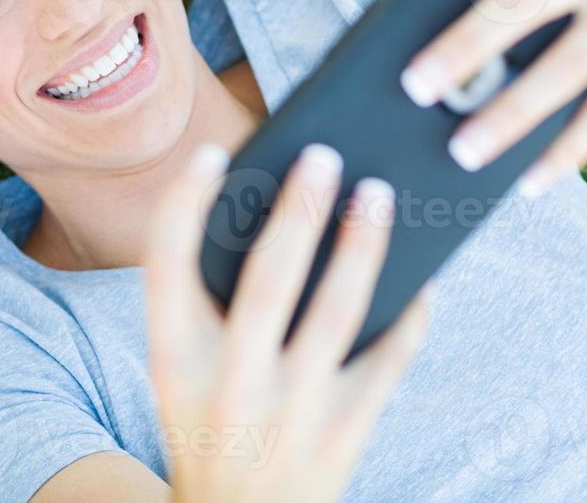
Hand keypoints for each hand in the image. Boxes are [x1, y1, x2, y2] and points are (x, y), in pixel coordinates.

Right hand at [144, 142, 432, 502]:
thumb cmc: (212, 425)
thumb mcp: (185, 375)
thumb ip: (209, 309)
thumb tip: (282, 215)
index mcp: (173, 361)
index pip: (166, 264)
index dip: (185, 202)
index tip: (212, 154)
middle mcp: (230, 384)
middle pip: (269, 276)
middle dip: (299, 208)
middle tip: (324, 155)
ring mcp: (292, 411)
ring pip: (338, 308)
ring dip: (362, 244)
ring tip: (377, 194)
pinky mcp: (345, 430)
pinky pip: (389, 355)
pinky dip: (409, 310)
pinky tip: (420, 275)